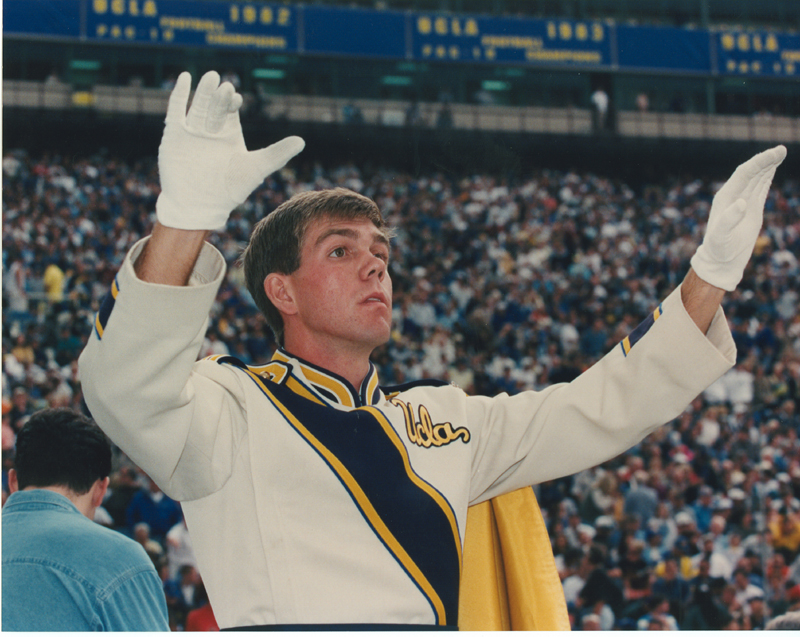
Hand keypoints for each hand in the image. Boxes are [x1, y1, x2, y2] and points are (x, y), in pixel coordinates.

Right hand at [156, 71, 304, 229]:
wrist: (198, 205)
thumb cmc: (229, 191)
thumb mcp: (256, 168)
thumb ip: (277, 154)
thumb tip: (302, 141)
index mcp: (230, 137)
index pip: (231, 112)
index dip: (232, 102)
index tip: (236, 98)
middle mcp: (211, 133)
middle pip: (215, 106)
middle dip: (219, 95)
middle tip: (224, 84)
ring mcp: (192, 133)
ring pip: (198, 105)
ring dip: (203, 92)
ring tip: (210, 77)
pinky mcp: (174, 135)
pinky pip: (176, 110)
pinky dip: (180, 95)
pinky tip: (184, 79)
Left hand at [690, 145, 785, 290]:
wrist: (721, 260)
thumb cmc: (719, 249)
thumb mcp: (721, 236)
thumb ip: (729, 220)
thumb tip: (741, 202)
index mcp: (726, 197)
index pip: (744, 173)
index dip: (759, 162)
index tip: (775, 153)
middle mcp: (733, 195)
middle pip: (751, 172)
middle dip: (766, 160)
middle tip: (782, 150)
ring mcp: (743, 200)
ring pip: (757, 178)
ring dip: (768, 165)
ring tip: (781, 153)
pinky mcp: (751, 208)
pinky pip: (760, 188)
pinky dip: (767, 176)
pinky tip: (773, 168)